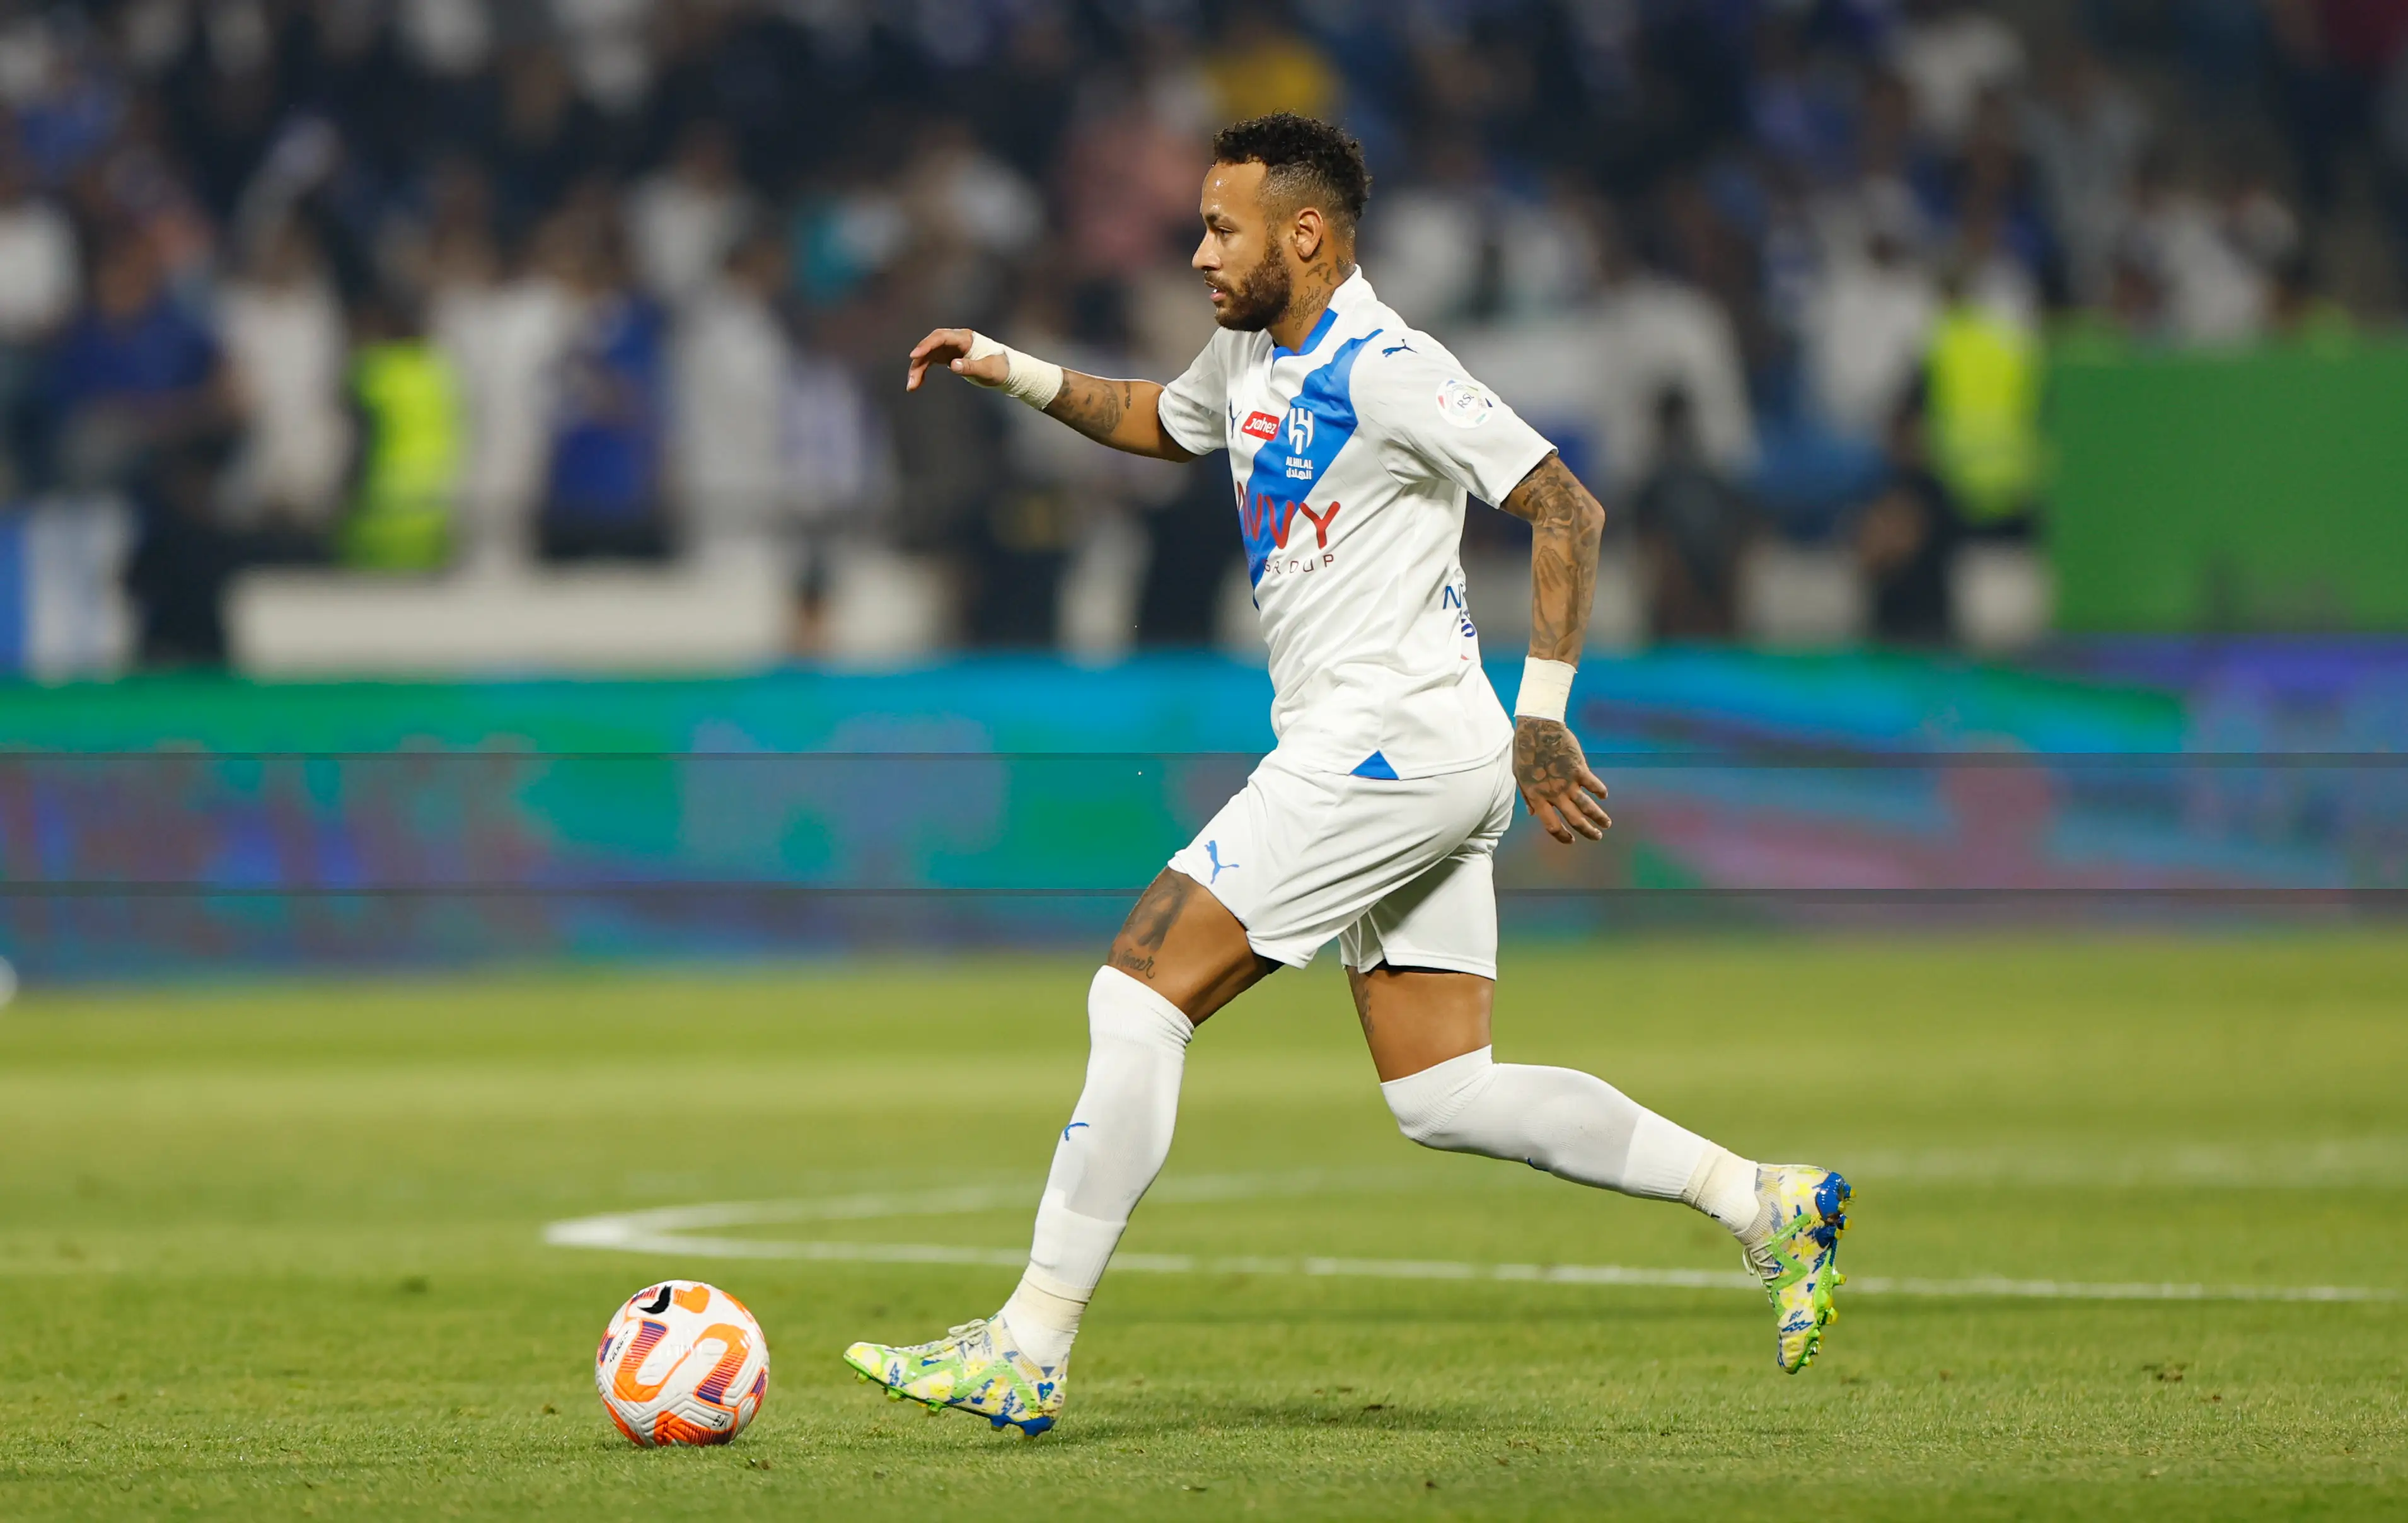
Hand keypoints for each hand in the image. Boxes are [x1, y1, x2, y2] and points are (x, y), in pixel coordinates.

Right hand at [905, 328, 1007, 391]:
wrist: (1007, 371)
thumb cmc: (1001, 369)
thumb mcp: (988, 371)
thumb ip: (971, 367)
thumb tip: (952, 365)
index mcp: (965, 338)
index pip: (941, 337)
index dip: (926, 345)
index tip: (914, 356)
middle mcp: (955, 340)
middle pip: (931, 346)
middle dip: (918, 361)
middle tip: (911, 379)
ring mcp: (950, 348)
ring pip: (928, 355)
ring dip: (918, 369)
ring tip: (911, 387)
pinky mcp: (948, 357)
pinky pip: (931, 362)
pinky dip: (923, 372)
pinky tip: (917, 384)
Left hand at [1513, 717, 1611, 842]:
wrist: (1537, 728)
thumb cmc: (1525, 751)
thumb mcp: (1519, 777)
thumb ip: (1527, 797)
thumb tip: (1532, 813)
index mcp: (1537, 798)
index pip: (1551, 825)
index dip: (1561, 836)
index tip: (1570, 840)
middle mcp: (1554, 794)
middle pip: (1575, 820)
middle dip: (1587, 831)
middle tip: (1597, 837)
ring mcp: (1568, 782)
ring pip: (1588, 806)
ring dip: (1599, 817)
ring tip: (1607, 823)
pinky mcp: (1579, 769)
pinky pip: (1594, 785)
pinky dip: (1600, 791)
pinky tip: (1603, 795)